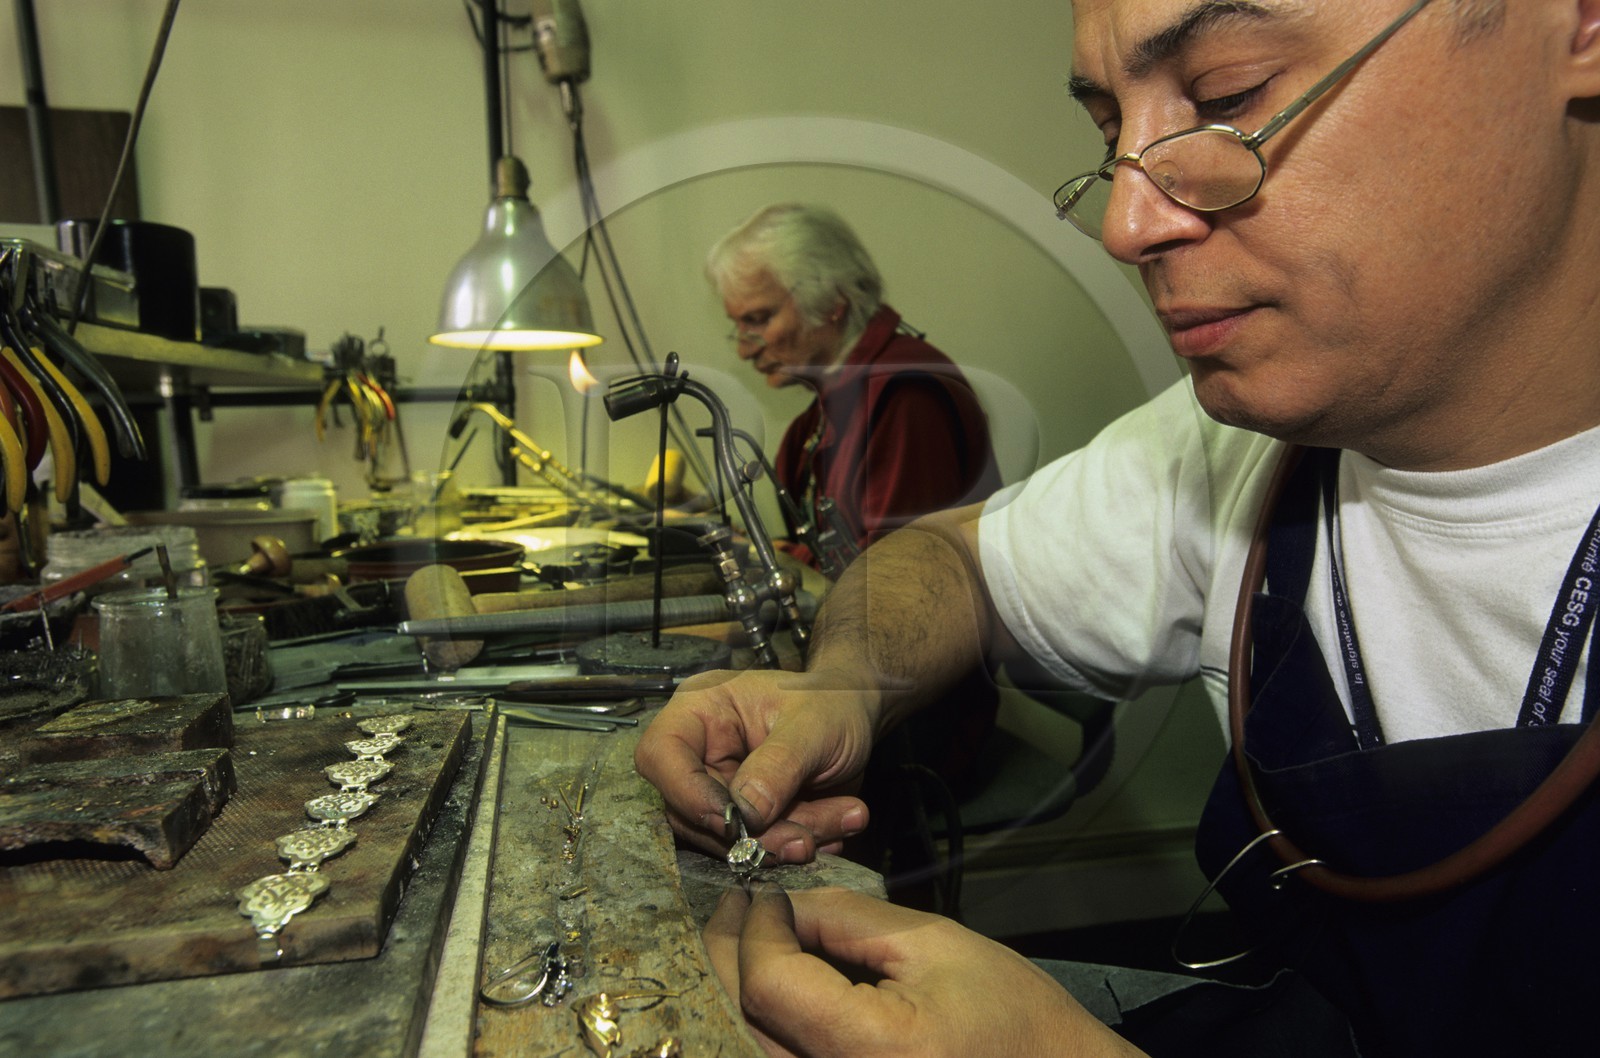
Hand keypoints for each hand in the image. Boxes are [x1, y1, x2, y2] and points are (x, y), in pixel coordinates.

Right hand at [634, 666, 878, 862]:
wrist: (859, 715)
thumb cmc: (832, 702)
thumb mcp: (814, 725)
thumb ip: (779, 765)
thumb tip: (745, 814)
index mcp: (701, 710)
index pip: (660, 754)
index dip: (687, 793)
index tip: (732, 821)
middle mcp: (701, 752)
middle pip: (692, 811)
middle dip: (753, 834)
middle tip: (805, 839)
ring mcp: (721, 788)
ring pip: (726, 839)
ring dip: (782, 843)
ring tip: (838, 823)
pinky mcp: (746, 818)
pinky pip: (757, 847)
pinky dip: (796, 845)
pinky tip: (835, 827)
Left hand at [703, 885, 1145, 1057]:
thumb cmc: (1013, 1018)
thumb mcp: (934, 945)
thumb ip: (847, 920)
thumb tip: (781, 904)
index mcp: (873, 1049)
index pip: (770, 983)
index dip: (756, 930)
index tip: (761, 894)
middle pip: (739, 1023)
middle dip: (726, 957)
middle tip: (734, 910)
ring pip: (741, 1048)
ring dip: (731, 993)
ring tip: (743, 943)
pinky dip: (754, 1026)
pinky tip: (765, 989)